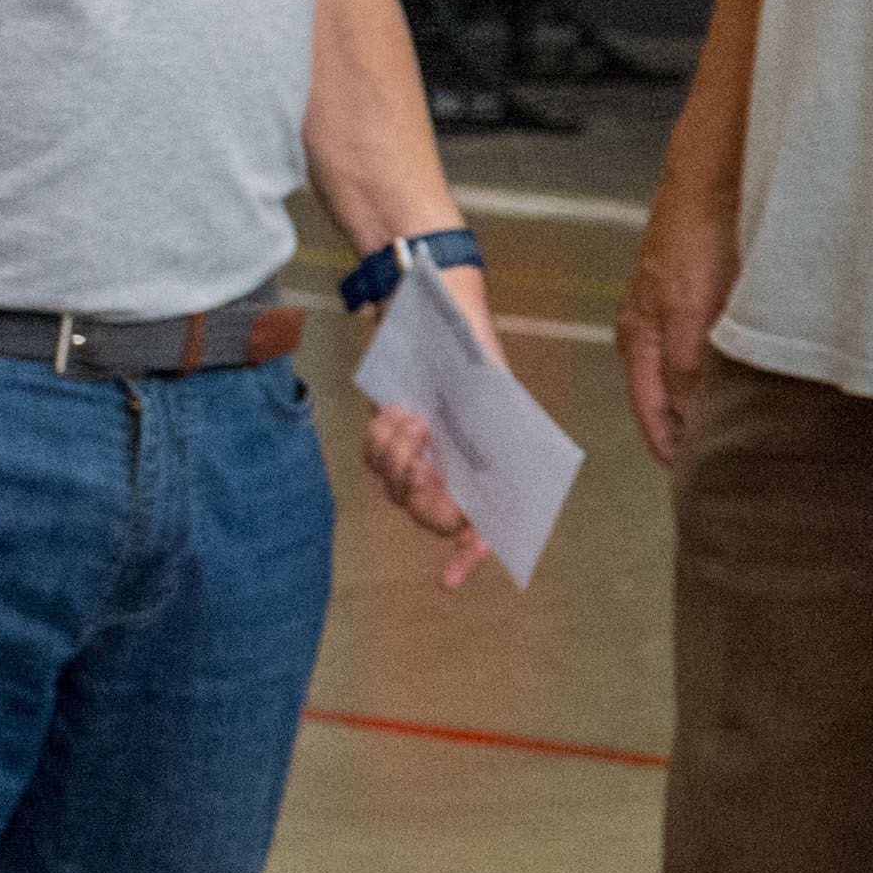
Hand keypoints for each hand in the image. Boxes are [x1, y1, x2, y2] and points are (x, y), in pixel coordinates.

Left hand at [356, 263, 502, 587]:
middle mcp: (463, 456)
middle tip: (421, 459)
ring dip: (396, 456)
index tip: (450, 577)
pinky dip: (379, 441)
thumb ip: (489, 444)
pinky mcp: (394, 431)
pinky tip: (389, 409)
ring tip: (404, 414)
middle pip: (436, 513)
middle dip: (422, 493)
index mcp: (496, 451)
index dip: (472, 550)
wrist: (421, 296)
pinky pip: (376, 463)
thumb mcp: (485, 388)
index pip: (491, 516)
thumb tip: (482, 503)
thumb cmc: (463, 336)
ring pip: (400, 489)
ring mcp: (428, 446)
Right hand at [618, 178, 738, 466]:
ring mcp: (689, 317)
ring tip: (759, 437)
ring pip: (707, 381)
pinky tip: (773, 385)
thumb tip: (692, 424)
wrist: (720, 168)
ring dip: (728, 405)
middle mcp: (661, 334)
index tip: (702, 489)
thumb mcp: (686, 308)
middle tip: (740, 470)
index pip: (653, 419)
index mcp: (641, 341)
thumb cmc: (693, 228)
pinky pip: (729, 354)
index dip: (675, 454)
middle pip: (679, 404)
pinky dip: (745, 373)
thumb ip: (686, 368)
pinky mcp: (719, 300)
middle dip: (702, 435)